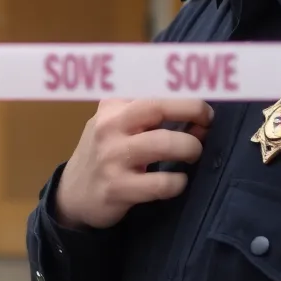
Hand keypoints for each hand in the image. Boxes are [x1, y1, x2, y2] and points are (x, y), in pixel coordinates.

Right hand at [53, 98, 213, 230]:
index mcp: (113, 105)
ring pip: (164, 143)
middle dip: (193, 109)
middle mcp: (110, 126)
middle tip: (207, 122)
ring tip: (193, 154)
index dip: (185, 91)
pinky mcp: (117, 187)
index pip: (153, 85)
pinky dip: (178, 182)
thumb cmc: (106, 153)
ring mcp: (111, 157)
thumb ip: (153, 117)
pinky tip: (178, 181)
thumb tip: (200, 120)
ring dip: (190, 148)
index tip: (203, 103)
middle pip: (158, 106)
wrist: (73, 194)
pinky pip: (160, 183)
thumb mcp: (119, 125)